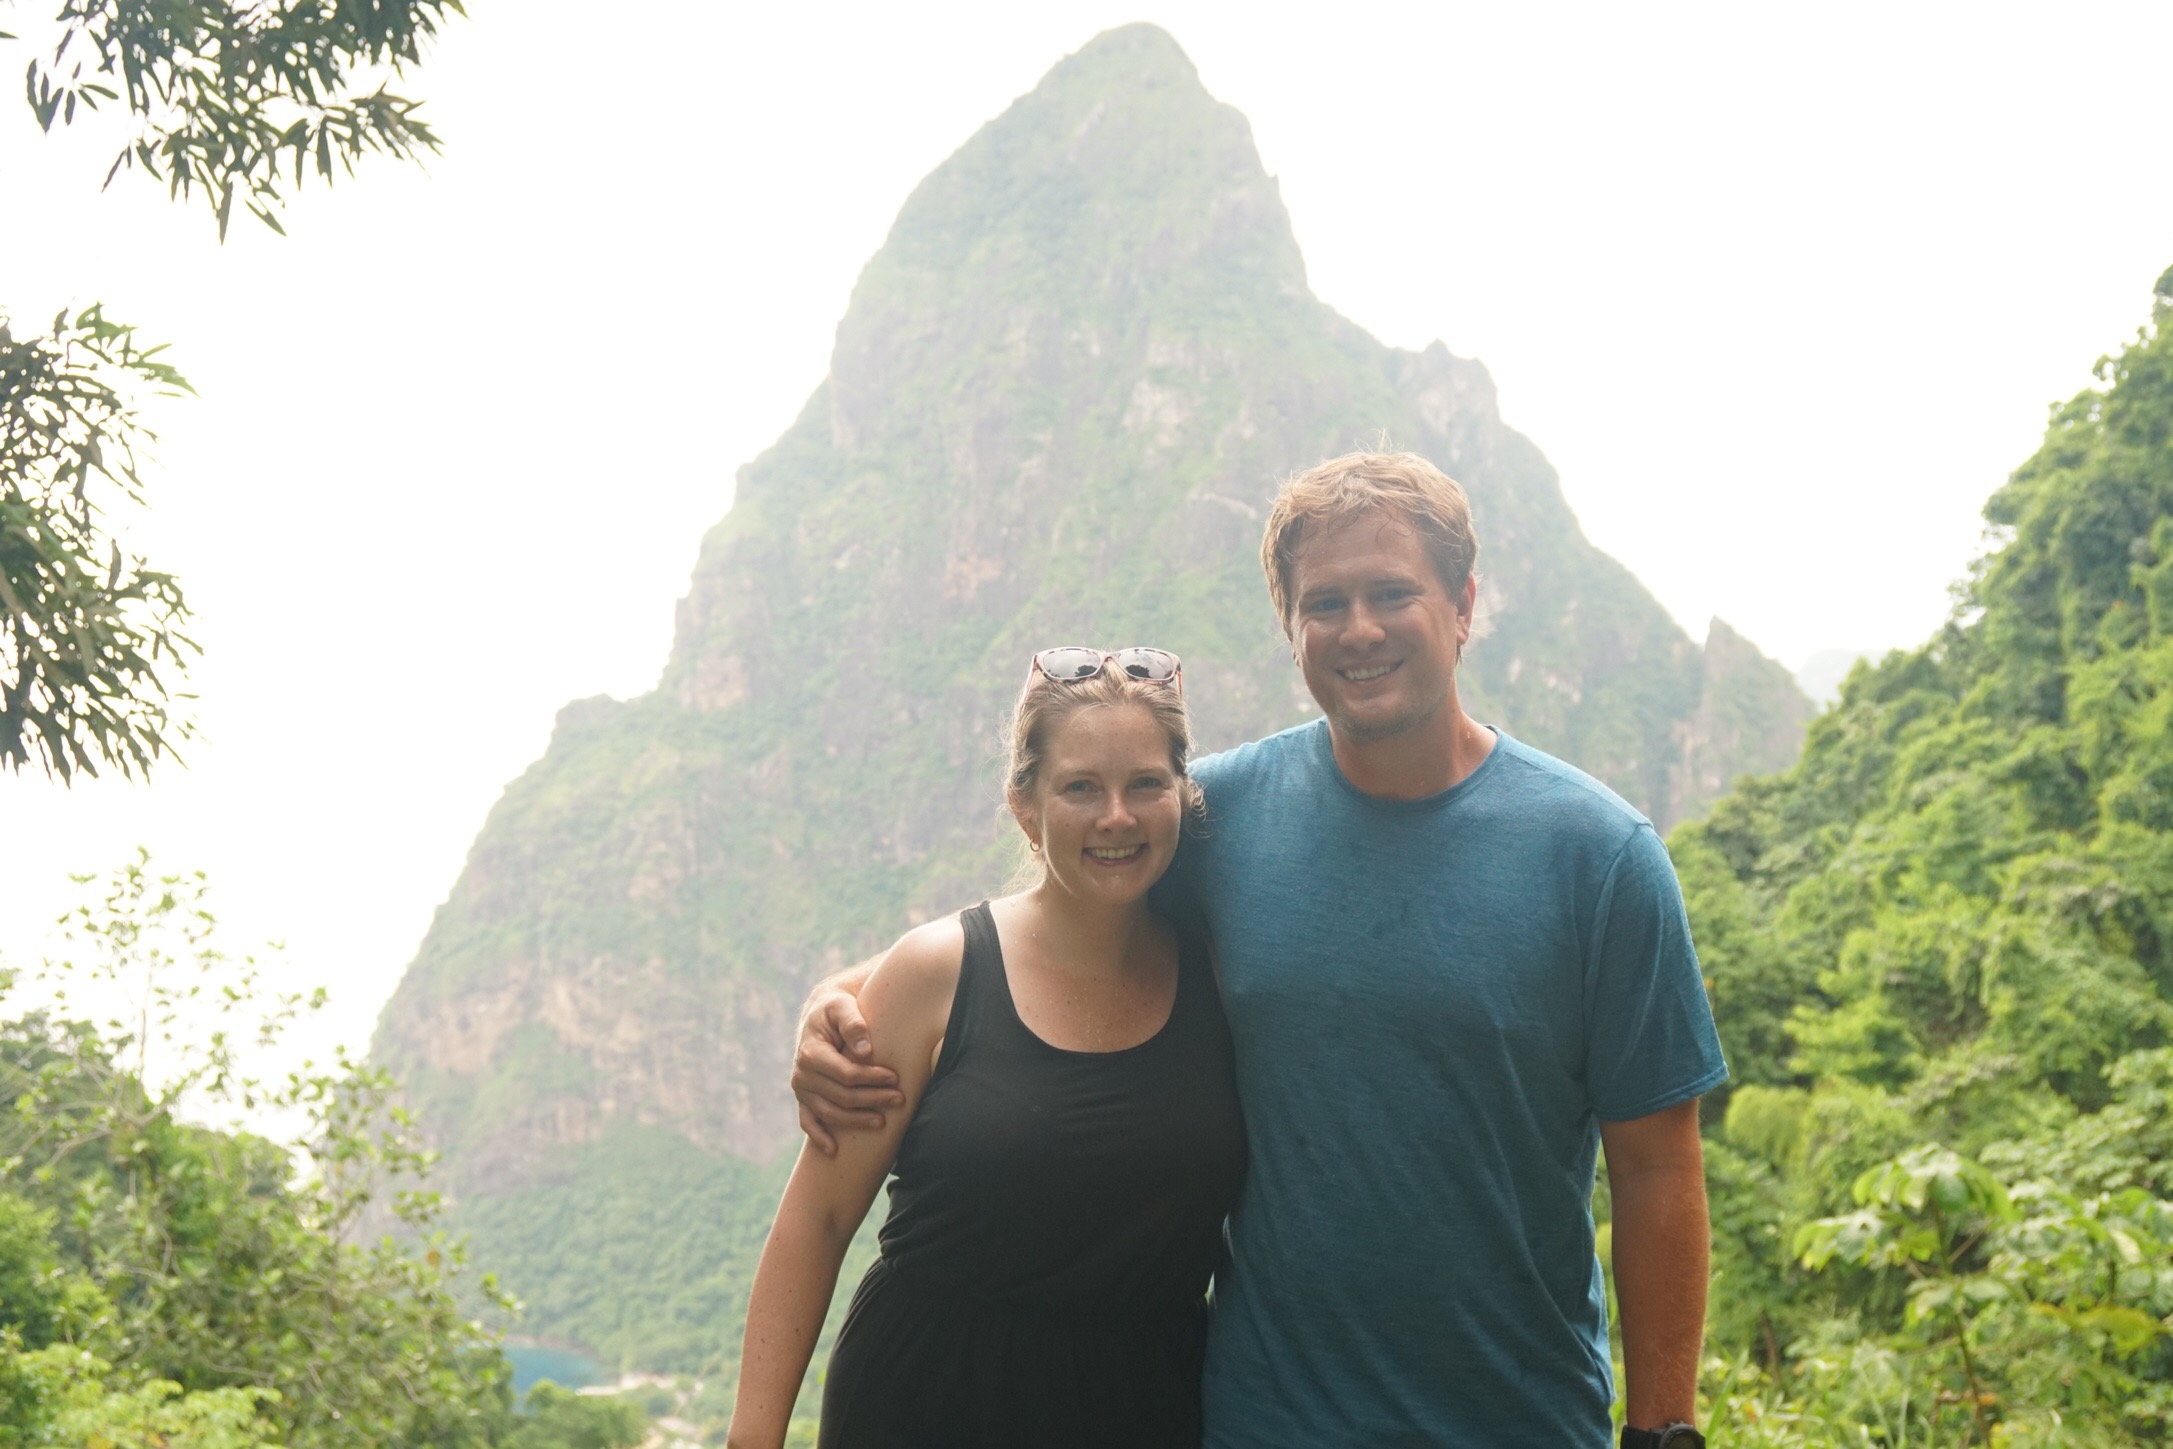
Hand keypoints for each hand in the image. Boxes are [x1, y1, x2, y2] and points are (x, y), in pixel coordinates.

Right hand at [792, 982, 902, 1154]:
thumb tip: (865, 1051)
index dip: (871, 1078)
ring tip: (883, 1122)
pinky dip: (819, 1138)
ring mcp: (802, 1089)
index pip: (845, 1074)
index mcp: (811, 1052)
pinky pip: (808, 1122)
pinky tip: (834, 1151)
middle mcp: (802, 1074)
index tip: (895, 1078)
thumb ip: (854, 1024)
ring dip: (856, 1121)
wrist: (821, 1015)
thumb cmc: (837, 1009)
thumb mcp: (843, 1006)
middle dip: (872, 1100)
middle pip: (841, 1096)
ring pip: (830, 1113)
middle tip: (900, 1100)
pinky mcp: (804, 1098)